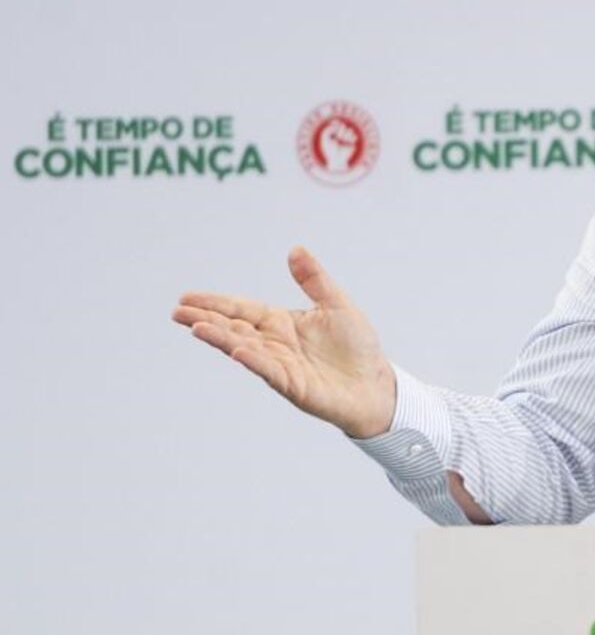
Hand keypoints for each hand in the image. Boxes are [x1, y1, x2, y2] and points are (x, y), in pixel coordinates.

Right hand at [172, 247, 396, 437]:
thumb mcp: (337, 304)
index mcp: (282, 322)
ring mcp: (281, 365)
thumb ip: (315, 280)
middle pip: (234, 328)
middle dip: (206, 319)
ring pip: (245, 348)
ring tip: (197, 328)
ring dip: (221, 339)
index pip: (242, 309)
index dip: (215, 303)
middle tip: (177, 312)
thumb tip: (295, 249)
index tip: (187, 297)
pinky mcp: (293, 385)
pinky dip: (253, 360)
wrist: (377, 384)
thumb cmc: (357, 346)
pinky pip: (269, 370)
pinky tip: (237, 350)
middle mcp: (275, 343)